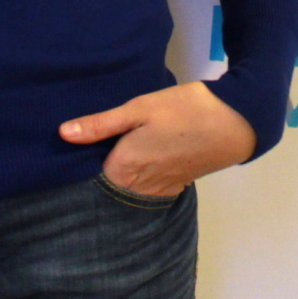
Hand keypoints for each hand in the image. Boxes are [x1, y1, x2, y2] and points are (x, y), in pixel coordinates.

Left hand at [59, 82, 255, 198]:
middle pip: (107, 184)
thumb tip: (63, 134)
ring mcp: (159, 190)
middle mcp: (138, 188)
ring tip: (117, 148)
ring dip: (120, 174)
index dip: (81, 160)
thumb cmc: (183, 110)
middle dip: (100, 168)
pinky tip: (142, 157)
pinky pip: (146, 188)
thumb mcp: (138, 108)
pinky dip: (140, 178)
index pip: (88, 175)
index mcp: (124, 169)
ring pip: (127, 188)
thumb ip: (100, 125)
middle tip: (98, 143)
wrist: (234, 122)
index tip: (75, 145)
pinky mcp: (175, 187)